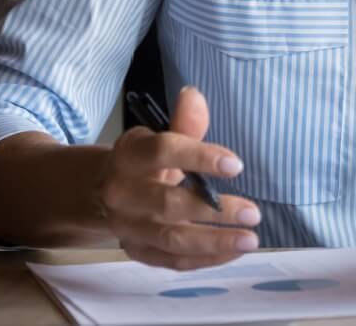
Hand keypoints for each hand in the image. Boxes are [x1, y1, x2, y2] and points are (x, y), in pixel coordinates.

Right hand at [93, 87, 261, 269]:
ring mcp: (128, 227)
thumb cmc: (144, 163)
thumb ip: (183, 123)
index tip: (236, 165)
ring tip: (250, 239)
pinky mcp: (137, 251)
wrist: (102, 193)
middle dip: (214, 210)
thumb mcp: (159, 137)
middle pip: (168, 204)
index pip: (162, 153)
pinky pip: (172, 260)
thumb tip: (195, 96)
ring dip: (214, 241)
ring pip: (172, 239)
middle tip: (253, 213)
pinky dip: (205, 259)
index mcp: (129, 156)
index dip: (199, 158)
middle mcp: (123, 194)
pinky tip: (233, 251)